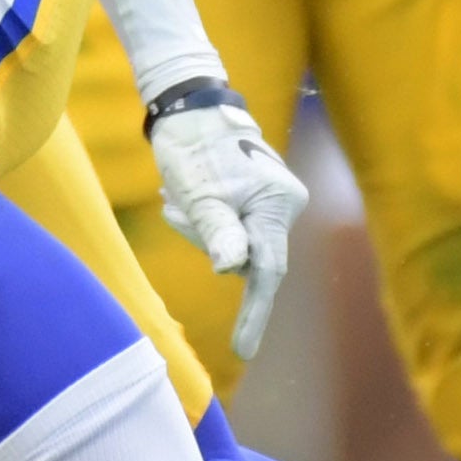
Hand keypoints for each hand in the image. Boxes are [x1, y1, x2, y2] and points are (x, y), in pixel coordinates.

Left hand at [148, 82, 309, 362]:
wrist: (190, 108)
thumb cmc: (193, 149)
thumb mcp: (199, 195)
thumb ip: (218, 232)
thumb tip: (231, 270)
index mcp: (277, 205)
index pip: (267, 270)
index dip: (255, 313)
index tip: (243, 351)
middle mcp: (285, 205)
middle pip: (247, 255)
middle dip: (207, 242)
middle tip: (176, 208)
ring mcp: (273, 202)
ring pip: (235, 242)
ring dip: (202, 228)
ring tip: (177, 197)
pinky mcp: (258, 199)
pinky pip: (232, 227)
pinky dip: (206, 221)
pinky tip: (185, 198)